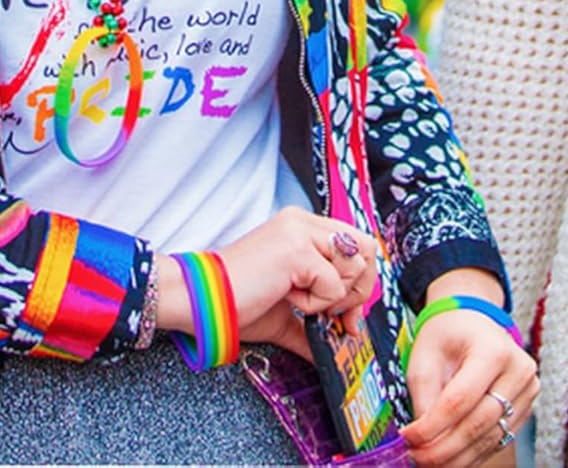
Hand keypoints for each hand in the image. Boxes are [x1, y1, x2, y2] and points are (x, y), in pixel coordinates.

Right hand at [156, 211, 377, 340]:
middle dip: (358, 290)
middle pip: (366, 249)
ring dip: (334, 296)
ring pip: (354, 265)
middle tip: (336, 318)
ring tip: (300, 300)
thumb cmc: (238, 303)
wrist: (201, 301)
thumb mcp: (286, 314)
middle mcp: (305, 222)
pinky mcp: (295, 250)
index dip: (361, 281)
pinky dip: (316, 303)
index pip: (358, 243)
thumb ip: (315, 325)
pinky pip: (332, 284)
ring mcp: (300, 232)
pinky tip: (286, 297)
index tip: (347, 316)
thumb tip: (339, 345)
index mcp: (304, 227)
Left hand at [400, 313, 537, 467]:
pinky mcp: (526, 408)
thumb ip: (424, 396)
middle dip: (443, 449)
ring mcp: (527, 391)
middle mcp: (518, 370)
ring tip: (428, 462)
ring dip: (457, 458)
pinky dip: (471, 455)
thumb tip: (421, 439)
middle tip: (416, 457)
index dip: (432, 426)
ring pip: (489, 439)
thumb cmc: (448, 334)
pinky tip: (450, 458)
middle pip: (478, 424)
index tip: (409, 439)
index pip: (460, 400)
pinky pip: (497, 440)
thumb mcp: (426, 355)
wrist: (474, 321)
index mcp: (493, 349)